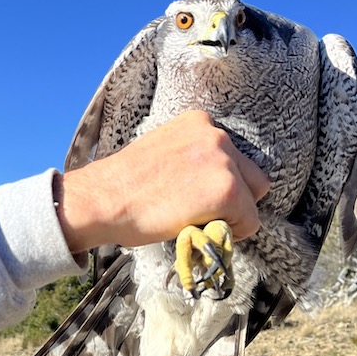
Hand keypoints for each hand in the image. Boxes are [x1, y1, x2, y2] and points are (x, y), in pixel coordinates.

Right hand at [55, 110, 269, 252]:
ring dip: (231, 215)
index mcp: (199, 122)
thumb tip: (209, 182)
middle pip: (252, 177)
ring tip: (194, 221)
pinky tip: (197, 228)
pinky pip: (249, 222)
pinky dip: (230, 233)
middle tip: (200, 212)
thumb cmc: (124, 184)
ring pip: (252, 200)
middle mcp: (217, 135)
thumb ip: (193, 158)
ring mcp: (224, 161)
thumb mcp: (163, 152)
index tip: (194, 195)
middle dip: (234, 198)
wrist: (104, 199)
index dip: (219, 184)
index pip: (234, 158)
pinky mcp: (227, 190)